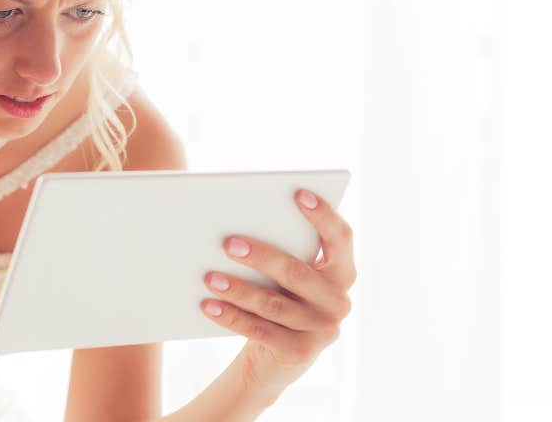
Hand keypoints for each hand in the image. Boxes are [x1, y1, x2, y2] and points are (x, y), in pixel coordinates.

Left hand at [200, 188, 356, 400]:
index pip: (340, 238)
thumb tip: (240, 226)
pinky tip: (209, 305)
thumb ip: (283, 251)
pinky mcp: (300, 352)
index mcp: (342, 272)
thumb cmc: (280, 299)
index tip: (299, 194)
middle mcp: (339, 301)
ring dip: (238, 289)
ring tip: (209, 276)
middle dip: (261, 256)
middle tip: (228, 243)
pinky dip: (231, 316)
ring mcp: (323, 330)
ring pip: (274, 304)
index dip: (323, 215)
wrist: (277, 357)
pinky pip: (260, 330)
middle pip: (297, 272)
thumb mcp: (288, 277)